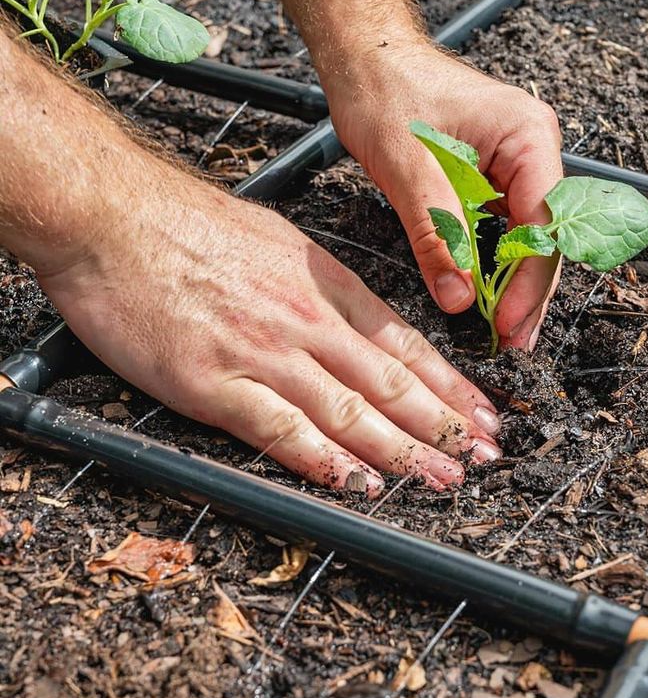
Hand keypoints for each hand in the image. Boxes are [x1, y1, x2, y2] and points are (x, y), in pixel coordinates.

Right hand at [38, 183, 501, 495]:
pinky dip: (322, 460)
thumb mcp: (276, 242)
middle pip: (391, 381)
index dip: (450, 384)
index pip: (404, 343)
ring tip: (443, 478)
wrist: (110, 214)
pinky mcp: (212, 383)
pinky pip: (279, 429)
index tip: (484, 412)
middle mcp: (305, 320)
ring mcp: (262, 352)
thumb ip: (318, 287)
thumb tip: (355, 323)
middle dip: (446, 424)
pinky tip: (357, 483)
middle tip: (487, 455)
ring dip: (401, 451)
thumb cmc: (186, 223)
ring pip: (349, 410)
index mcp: (323, 284)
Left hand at [327, 43, 562, 349]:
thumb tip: (458, 295)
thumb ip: (436, 231)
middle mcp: (529, 153)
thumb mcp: (408, 165)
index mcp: (527, 138)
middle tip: (513, 341)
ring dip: (512, 284)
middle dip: (528, 293)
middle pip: (542, 237)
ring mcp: (511, 168)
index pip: (544, 224)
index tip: (506, 321)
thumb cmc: (387, 90)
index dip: (528, 281)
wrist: (366, 62)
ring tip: (504, 328)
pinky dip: (490, 265)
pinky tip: (485, 295)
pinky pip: (498, 231)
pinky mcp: (488, 181)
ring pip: (523, 239)